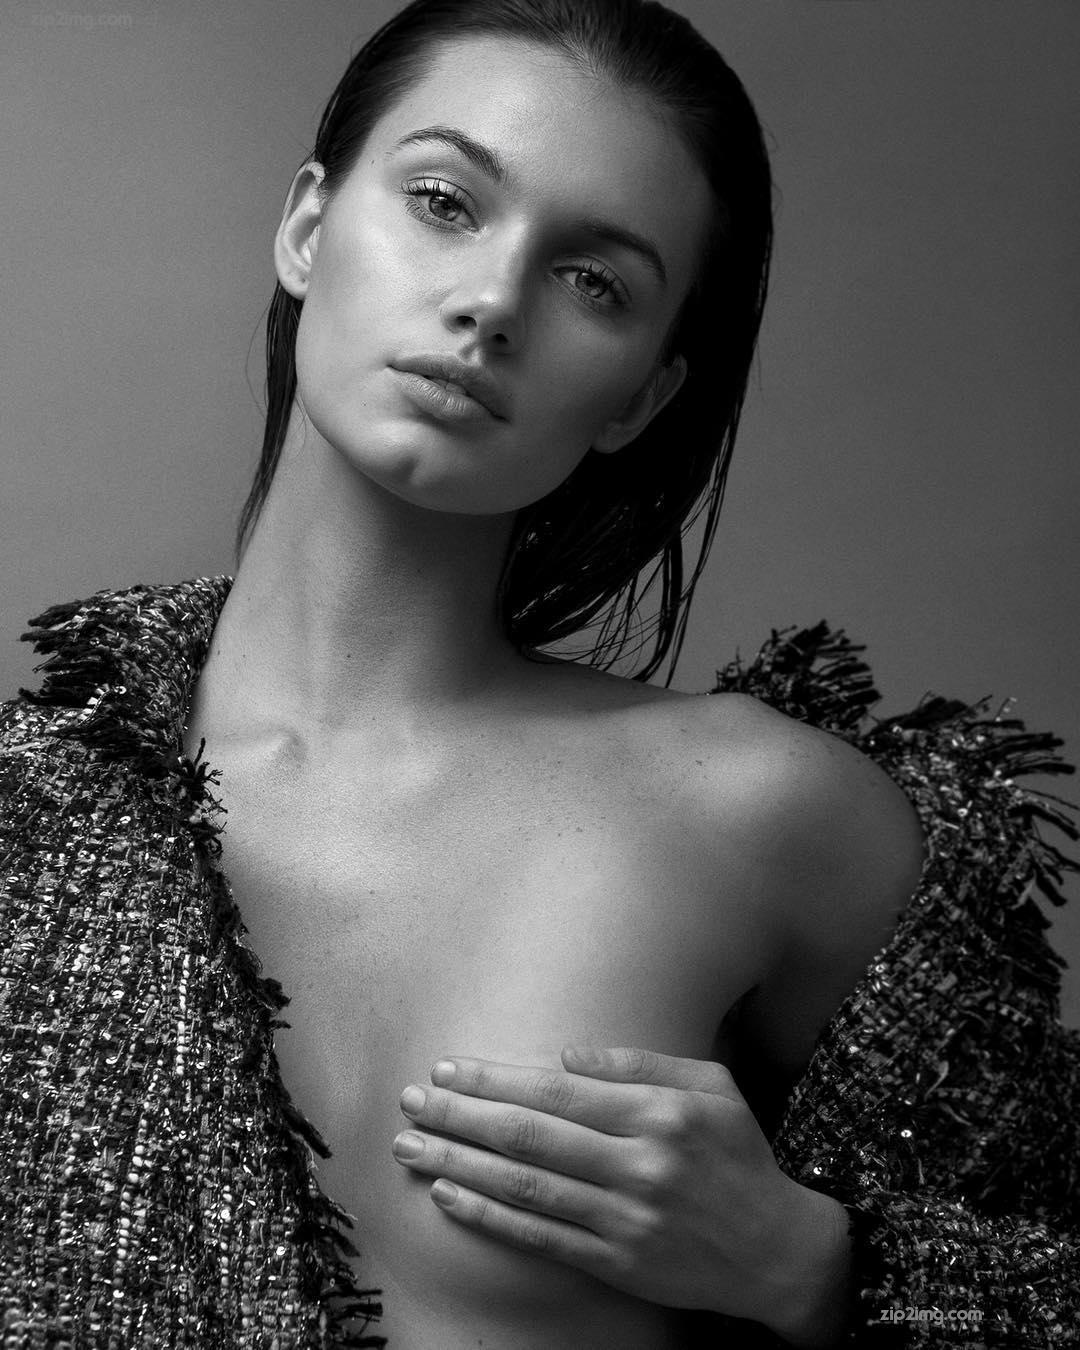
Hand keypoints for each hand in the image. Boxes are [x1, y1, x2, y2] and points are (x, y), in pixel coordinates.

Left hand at [391, 1044, 844, 1332]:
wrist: (777, 1250)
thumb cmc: (739, 1154)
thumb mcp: (711, 1085)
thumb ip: (640, 1063)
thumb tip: (567, 1056)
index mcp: (659, 1113)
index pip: (557, 1092)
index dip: (495, 1080)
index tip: (449, 1069)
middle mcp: (639, 1165)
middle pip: (529, 1137)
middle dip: (461, 1117)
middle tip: (412, 1101)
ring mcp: (626, 1219)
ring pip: (525, 1187)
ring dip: (459, 1166)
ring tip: (410, 1148)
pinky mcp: (617, 1263)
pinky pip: (540, 1237)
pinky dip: (489, 1216)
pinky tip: (450, 1198)